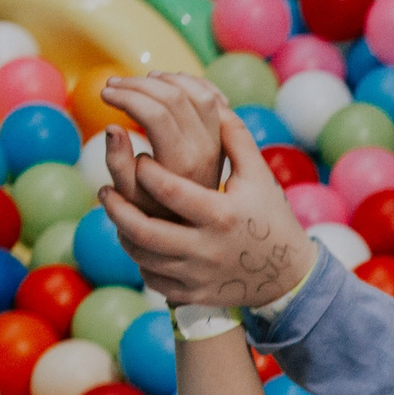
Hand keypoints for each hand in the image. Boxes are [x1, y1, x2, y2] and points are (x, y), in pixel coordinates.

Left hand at [97, 97, 315, 307]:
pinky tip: (138, 242)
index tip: (140, 160)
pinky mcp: (195, 295)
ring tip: (117, 213)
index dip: (145, 170)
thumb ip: (234, 138)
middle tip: (104, 190)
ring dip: (123, 232)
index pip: (169, 188)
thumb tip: (210, 100)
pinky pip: (154, 280)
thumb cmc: (271, 218)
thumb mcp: (258, 177)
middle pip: (144, 230)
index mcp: (221, 214)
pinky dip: (140, 261)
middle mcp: (207, 248)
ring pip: (142, 257)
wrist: (289, 277)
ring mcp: (199, 275)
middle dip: (117, 207)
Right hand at [99, 74, 225, 216]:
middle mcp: (206, 151)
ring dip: (167, 79)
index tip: (104, 94)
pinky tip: (170, 81)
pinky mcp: (224, 140)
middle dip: (139, 84)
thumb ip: (118, 164)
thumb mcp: (128, 198)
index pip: (155, 114)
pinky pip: (214, 100)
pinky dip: (193, 83)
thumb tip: (113, 128)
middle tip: (112, 85)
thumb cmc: (152, 213)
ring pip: (199, 94)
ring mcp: (219, 144)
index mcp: (181, 164)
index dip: (126, 96)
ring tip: (139, 81)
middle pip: (176, 98)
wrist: (192, 229)